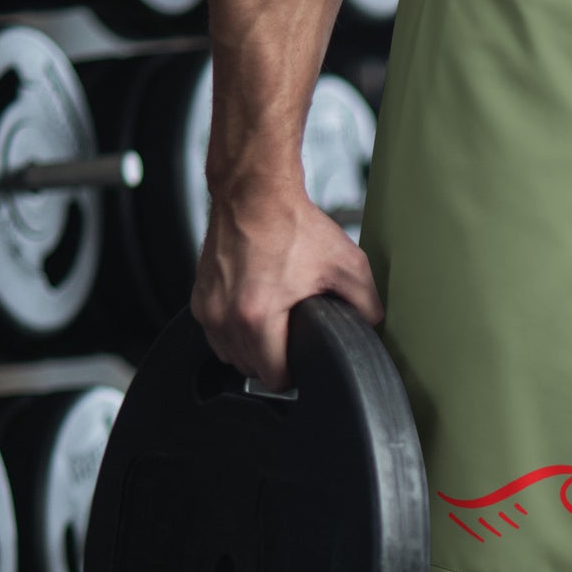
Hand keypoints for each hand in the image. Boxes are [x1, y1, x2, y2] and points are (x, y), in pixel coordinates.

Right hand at [190, 182, 384, 392]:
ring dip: (252, 350)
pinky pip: (216, 333)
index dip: (295, 373)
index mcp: (258, 316)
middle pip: (251, 369)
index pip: (273, 378)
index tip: (305, 358)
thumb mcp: (348, 265)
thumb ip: (366, 304)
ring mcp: (208, 307)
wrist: (256, 193)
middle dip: (274, 361)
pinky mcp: (199, 296)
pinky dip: (234, 331)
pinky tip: (256, 315)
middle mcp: (225, 316)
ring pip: (230, 354)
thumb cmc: (294, 225)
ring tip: (276, 328)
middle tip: (295, 338)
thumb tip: (372, 326)